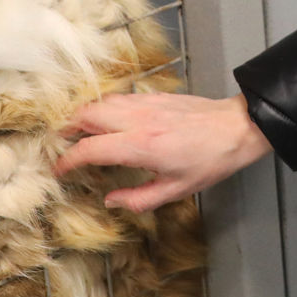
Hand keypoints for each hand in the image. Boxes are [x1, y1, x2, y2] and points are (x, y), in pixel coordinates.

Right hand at [55, 92, 272, 212]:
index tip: (59, 170)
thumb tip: (111, 200)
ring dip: (85, 116)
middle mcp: (137, 120)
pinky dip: (105, 108)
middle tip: (63, 146)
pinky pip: (119, 98)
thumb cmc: (210, 161)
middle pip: (86, 115)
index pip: (89, 149)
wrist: (236, 128)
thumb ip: (138, 199)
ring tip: (81, 133)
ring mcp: (145, 104)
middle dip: (68, 130)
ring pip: (101, 102)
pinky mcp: (155, 96)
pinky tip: (109, 122)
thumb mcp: (176, 191)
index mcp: (140, 146)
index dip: (67, 161)